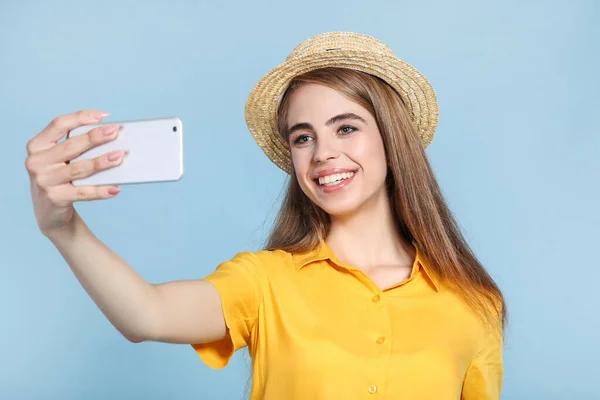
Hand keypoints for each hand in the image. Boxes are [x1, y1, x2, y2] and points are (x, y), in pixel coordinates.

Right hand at [25, 110, 124, 235]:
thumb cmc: (59, 178)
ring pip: (78, 168)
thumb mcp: (59, 159)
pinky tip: (115, 188)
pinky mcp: (54, 198)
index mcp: (37, 145)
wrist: (49, 212)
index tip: (103, 116)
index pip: (58, 124)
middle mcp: (36, 162)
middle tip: (115, 132)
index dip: (80, 117)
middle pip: (70, 146)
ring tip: (119, 157)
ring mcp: (44, 181)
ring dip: (101, 162)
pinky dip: (101, 190)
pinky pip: (83, 193)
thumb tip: (109, 135)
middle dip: (95, 137)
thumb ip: (76, 146)